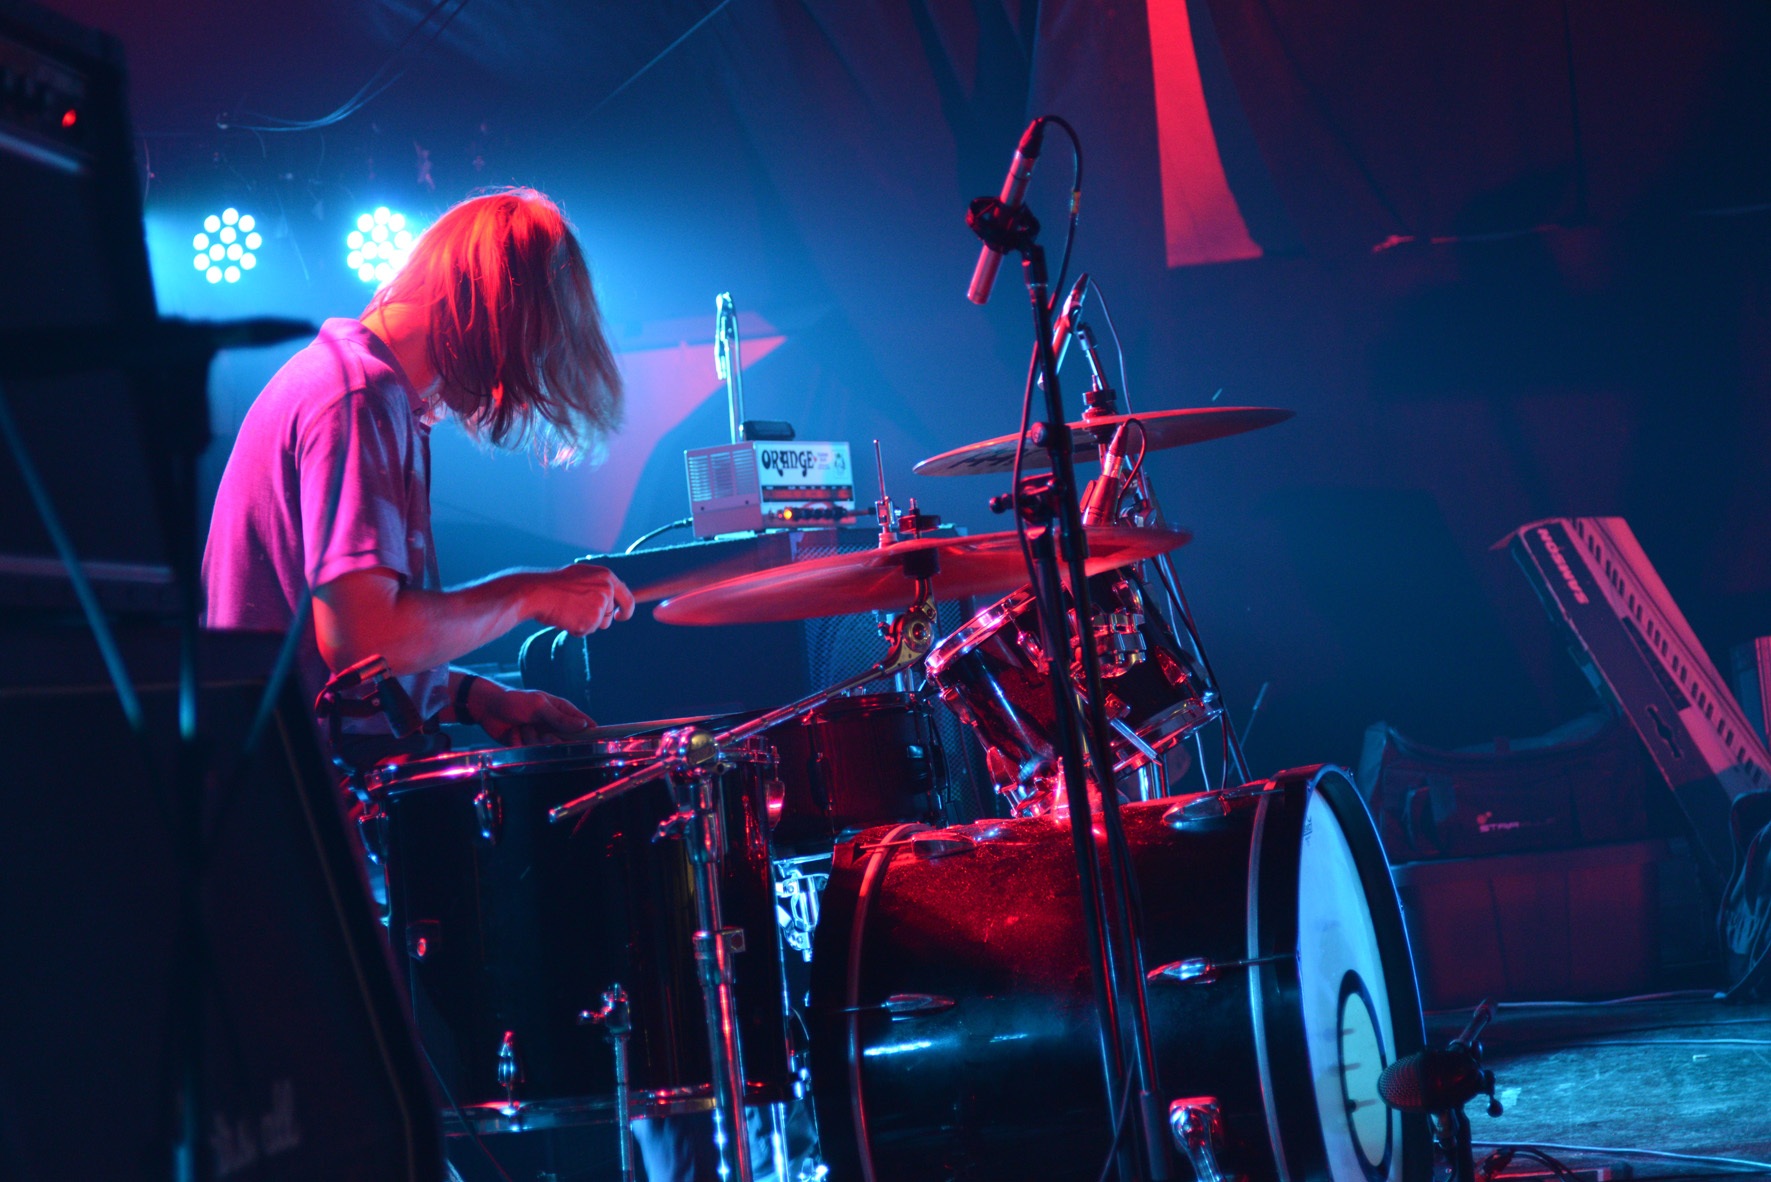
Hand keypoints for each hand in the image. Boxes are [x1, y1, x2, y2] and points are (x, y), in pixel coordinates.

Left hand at [472, 683, 594, 746]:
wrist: (486, 708)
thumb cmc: (514, 700)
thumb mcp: (538, 706)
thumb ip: (560, 718)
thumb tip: (584, 725)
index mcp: (561, 711)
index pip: (584, 724)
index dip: (592, 733)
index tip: (596, 743)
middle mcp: (553, 726)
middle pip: (565, 742)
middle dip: (552, 740)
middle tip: (543, 735)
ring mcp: (540, 737)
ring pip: (546, 749)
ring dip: (532, 739)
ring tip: (522, 727)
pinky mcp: (527, 746)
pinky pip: (531, 753)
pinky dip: (521, 745)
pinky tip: (514, 735)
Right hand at [525, 564, 634, 635]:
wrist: (536, 592)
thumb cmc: (553, 585)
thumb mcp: (580, 576)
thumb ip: (598, 585)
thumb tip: (609, 598)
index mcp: (606, 576)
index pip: (627, 597)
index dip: (626, 610)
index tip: (620, 617)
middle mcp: (607, 590)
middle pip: (609, 616)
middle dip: (594, 618)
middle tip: (573, 607)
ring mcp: (599, 606)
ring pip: (597, 625)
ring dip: (584, 623)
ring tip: (568, 610)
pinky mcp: (590, 621)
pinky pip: (585, 632)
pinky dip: (574, 629)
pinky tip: (564, 617)